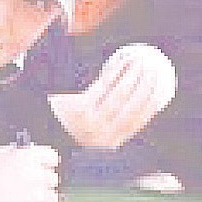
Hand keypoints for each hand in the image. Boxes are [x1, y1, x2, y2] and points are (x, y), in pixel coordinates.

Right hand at [0, 141, 60, 201]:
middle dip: (41, 184)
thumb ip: (14, 154)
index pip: (52, 157)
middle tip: (25, 190)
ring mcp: (38, 197)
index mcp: (26, 157)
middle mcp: (36, 175)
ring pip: (51, 199)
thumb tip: (24, 154)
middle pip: (52, 179)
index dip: (44, 164)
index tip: (40, 169)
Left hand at [48, 44, 176, 149]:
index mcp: (110, 142)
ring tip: (140, 60)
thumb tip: (139, 96)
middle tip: (155, 68)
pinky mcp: (80, 110)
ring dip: (134, 75)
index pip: (139, 121)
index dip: (154, 102)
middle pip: (134, 108)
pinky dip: (115, 71)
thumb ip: (112, 118)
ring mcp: (91, 124)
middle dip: (148, 86)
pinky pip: (104, 86)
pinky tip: (121, 59)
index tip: (163, 85)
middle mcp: (103, 137)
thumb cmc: (67, 122)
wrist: (37, 125)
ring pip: (120, 95)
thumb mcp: (92, 127)